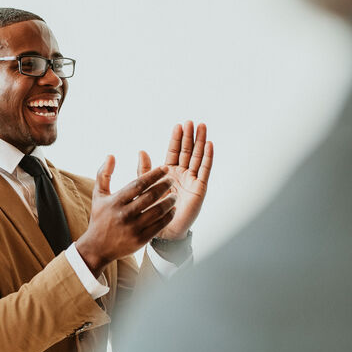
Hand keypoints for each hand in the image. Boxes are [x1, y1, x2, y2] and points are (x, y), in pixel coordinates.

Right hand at [76, 157, 176, 277]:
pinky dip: (168, 216)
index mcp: (115, 201)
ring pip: (158, 211)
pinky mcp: (140, 240)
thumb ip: (103, 174)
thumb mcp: (98, 195)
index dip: (154, 174)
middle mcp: (124, 214)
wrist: (97, 247)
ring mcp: (133, 228)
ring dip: (169, 201)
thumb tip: (111, 156)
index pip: (138, 184)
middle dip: (164, 186)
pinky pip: (159, 225)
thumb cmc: (99, 218)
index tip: (164, 168)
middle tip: (172, 179)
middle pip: (150, 196)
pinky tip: (172, 210)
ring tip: (174, 195)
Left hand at [139, 121, 213, 240]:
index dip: (176, 139)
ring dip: (200, 142)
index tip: (178, 125)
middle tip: (191, 122)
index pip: (174, 151)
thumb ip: (145, 170)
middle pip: (187, 151)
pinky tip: (209, 145)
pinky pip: (204, 170)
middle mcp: (182, 174)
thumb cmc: (154, 209)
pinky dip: (207, 157)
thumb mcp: (146, 187)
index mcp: (169, 172)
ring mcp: (192, 180)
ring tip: (202, 127)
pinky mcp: (199, 188)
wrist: (163, 230)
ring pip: (197, 157)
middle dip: (189, 136)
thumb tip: (141, 151)